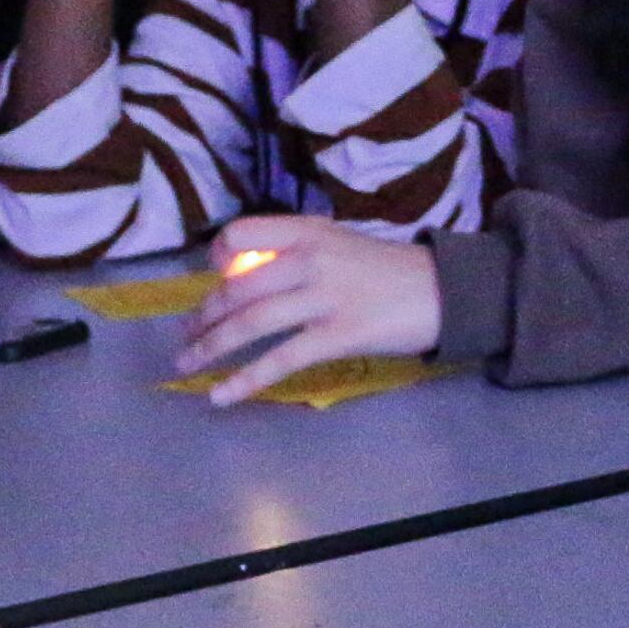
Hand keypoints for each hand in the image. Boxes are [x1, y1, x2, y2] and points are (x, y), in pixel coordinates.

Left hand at [179, 214, 442, 403]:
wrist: (443, 290)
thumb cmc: (388, 269)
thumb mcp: (339, 244)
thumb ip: (296, 254)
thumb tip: (245, 280)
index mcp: (307, 231)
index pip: (239, 234)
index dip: (216, 259)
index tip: (214, 280)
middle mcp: (310, 259)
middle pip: (237, 289)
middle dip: (202, 317)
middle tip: (186, 337)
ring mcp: (324, 297)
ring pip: (249, 323)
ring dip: (209, 347)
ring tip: (185, 365)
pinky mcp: (338, 335)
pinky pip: (280, 360)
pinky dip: (243, 381)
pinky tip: (221, 396)